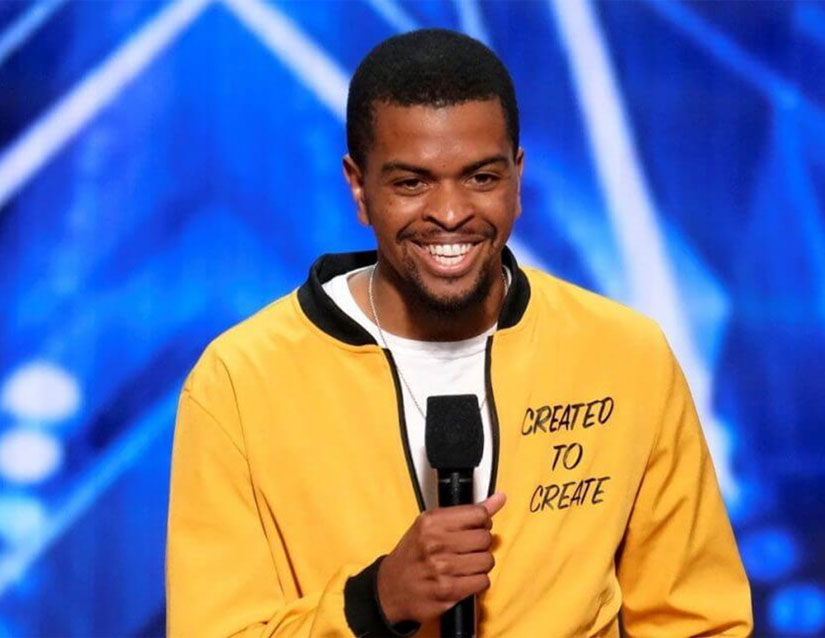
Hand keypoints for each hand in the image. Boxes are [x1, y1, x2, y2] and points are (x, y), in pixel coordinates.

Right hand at [376, 492, 505, 625]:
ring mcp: (442, 569)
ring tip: (465, 565)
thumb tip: (499, 498)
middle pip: (485, 538)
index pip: (478, 514)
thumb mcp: (432, 525)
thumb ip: (468, 512)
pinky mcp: (448, 592)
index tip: (475, 527)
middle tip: (468, 548)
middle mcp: (435, 543)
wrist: (390, 588)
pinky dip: (477, 582)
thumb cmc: (413, 555)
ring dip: (480, 564)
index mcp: (431, 522)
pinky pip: (482, 582)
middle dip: (481, 545)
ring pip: (486, 561)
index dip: (482, 522)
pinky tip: (463, 579)